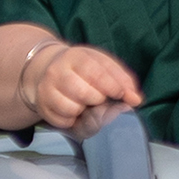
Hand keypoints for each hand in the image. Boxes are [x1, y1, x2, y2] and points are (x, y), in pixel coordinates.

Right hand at [24, 43, 142, 129]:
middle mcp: (57, 71)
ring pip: (72, 109)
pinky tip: (74, 110)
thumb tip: (135, 99)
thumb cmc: (85, 70)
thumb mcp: (104, 66)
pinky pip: (63, 121)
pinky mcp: (42, 106)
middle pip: (85, 94)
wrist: (50, 69)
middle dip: (99, 100)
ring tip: (85, 103)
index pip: (96, 73)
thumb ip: (123, 80)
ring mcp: (46, 89)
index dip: (113, 87)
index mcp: (76, 57)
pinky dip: (73, 120)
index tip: (123, 95)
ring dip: (85, 110)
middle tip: (100, 98)